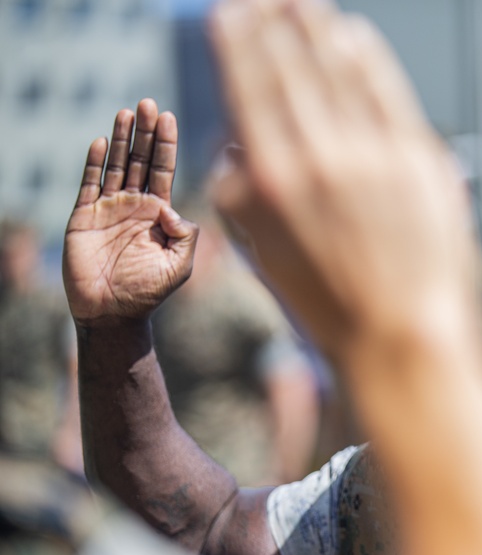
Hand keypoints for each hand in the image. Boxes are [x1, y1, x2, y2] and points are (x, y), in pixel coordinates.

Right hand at [63, 99, 196, 326]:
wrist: (112, 313)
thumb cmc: (149, 292)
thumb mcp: (179, 266)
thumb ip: (185, 236)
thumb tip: (171, 208)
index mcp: (159, 214)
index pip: (164, 170)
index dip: (166, 144)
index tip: (169, 117)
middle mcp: (135, 205)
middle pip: (142, 160)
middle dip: (146, 132)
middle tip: (148, 102)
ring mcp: (109, 209)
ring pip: (117, 166)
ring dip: (122, 139)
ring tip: (126, 111)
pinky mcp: (84, 217)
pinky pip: (89, 185)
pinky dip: (95, 163)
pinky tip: (102, 142)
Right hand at [209, 0, 478, 360]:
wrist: (405, 340)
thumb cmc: (331, 308)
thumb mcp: (266, 258)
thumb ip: (243, 198)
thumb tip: (234, 146)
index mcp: (271, 181)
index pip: (250, 89)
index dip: (240, 44)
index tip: (230, 13)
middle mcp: (319, 158)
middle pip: (292, 68)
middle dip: (274, 23)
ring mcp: (373, 156)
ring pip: (339, 71)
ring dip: (317, 29)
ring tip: (303, 2)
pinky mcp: (419, 161)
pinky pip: (387, 93)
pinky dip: (367, 59)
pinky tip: (353, 36)